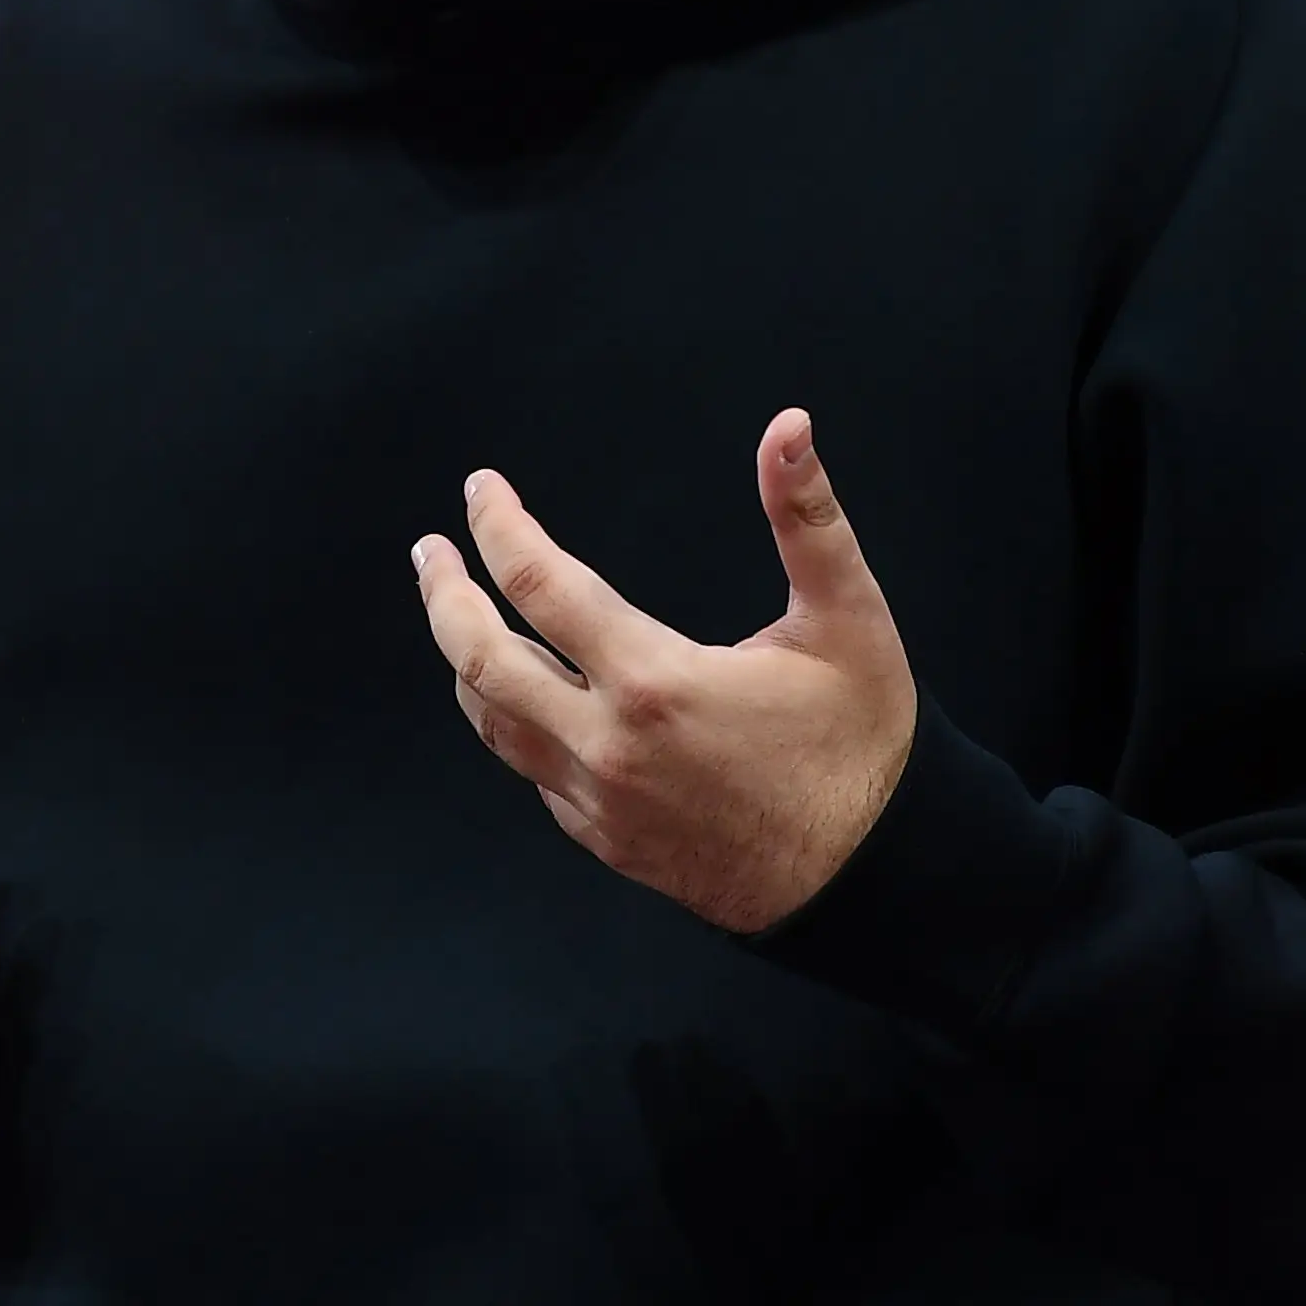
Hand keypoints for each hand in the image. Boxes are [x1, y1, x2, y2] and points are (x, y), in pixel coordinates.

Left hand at [411, 409, 917, 933]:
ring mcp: (599, 803)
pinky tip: (521, 695)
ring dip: (464, 662)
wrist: (875, 879)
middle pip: (479, 660)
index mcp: (654, 683)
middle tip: (430, 550)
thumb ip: (807, 515)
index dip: (499, 526)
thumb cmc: (864, 746)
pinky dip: (513, 722)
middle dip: (443, 595)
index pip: (538, 585)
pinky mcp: (607, 841)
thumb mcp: (849, 618)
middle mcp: (607, 747)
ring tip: (457, 614)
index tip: (480, 488)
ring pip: (493, 723)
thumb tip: (788, 426)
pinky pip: (533, 773)